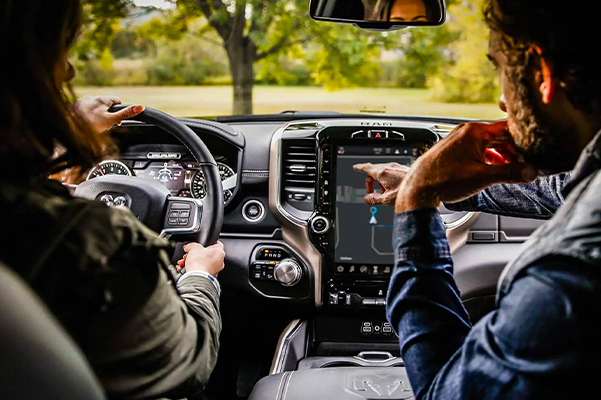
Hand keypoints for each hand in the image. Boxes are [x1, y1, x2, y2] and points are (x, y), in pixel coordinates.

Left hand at [71, 96, 143, 133]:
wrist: (68, 127)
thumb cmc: (90, 124)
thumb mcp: (111, 120)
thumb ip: (125, 114)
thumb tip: (140, 106)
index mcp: (102, 99)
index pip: (116, 101)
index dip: (119, 110)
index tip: (117, 119)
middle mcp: (91, 97)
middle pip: (104, 104)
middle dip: (107, 114)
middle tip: (105, 125)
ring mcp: (81, 101)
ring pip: (93, 107)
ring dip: (96, 114)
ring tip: (93, 125)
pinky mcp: (72, 106)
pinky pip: (83, 109)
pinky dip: (85, 115)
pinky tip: (84, 123)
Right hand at [177, 241, 224, 277]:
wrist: (196, 277)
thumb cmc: (199, 263)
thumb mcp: (193, 247)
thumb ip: (191, 245)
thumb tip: (188, 247)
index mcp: (219, 252)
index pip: (217, 244)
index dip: (209, 242)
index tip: (204, 244)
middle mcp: (220, 261)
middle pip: (208, 254)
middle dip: (198, 254)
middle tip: (191, 254)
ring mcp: (215, 270)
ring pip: (204, 263)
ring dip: (195, 262)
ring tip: (186, 262)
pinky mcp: (209, 276)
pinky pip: (202, 270)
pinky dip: (196, 269)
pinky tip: (188, 268)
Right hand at [353, 162, 409, 205]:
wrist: (427, 186)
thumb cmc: (409, 191)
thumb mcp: (387, 200)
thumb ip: (374, 199)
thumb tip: (367, 199)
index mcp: (383, 173)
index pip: (366, 168)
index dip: (359, 168)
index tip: (356, 167)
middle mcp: (390, 167)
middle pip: (374, 171)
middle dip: (371, 182)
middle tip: (373, 193)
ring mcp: (397, 167)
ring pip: (383, 172)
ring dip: (381, 183)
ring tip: (387, 194)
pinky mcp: (404, 169)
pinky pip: (391, 173)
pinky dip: (389, 181)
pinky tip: (395, 190)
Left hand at [395, 120, 537, 212]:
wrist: (418, 188)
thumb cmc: (444, 180)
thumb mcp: (483, 177)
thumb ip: (510, 173)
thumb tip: (531, 172)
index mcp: (475, 131)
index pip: (508, 128)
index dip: (523, 139)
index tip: (534, 150)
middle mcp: (466, 131)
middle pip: (499, 135)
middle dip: (513, 149)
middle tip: (526, 162)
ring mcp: (458, 139)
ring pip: (488, 142)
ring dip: (501, 154)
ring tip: (511, 168)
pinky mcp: (453, 148)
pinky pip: (476, 148)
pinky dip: (487, 157)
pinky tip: (492, 169)